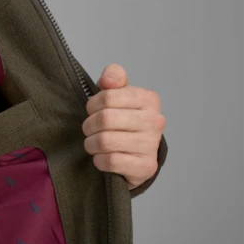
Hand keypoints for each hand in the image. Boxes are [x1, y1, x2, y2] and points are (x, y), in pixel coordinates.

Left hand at [82, 63, 165, 189]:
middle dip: (89, 125)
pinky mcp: (145, 166)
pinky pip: (110, 161)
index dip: (92, 105)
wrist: (138, 154)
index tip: (93, 110)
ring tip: (95, 143)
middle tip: (90, 129)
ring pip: (105, 141)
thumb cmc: (124, 119)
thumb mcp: (118, 93)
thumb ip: (113, 77)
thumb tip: (107, 80)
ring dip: (91, 144)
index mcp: (149, 99)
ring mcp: (152, 145)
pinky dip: (99, 160)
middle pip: (105, 119)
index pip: (106, 97)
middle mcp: (155, 121)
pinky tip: (103, 157)